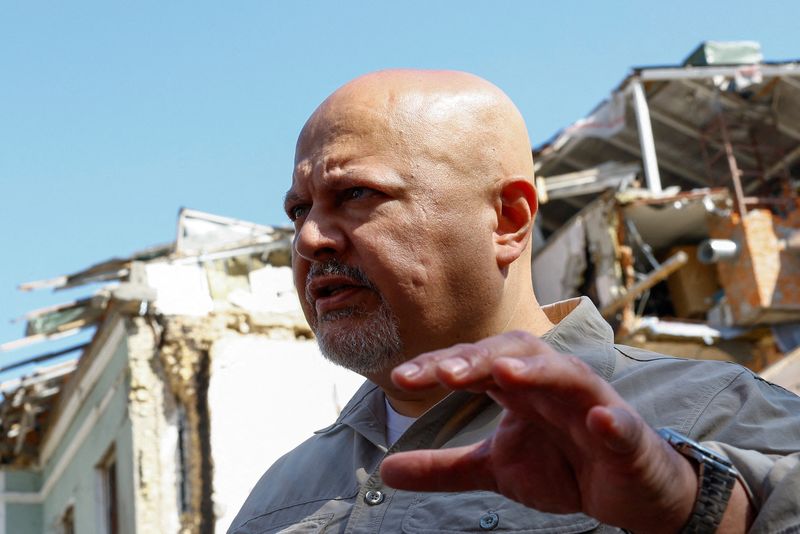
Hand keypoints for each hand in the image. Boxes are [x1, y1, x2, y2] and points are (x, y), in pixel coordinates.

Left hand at [380, 331, 698, 532]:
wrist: (627, 493)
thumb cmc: (563, 467)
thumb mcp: (494, 469)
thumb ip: (443, 466)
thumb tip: (385, 467)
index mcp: (520, 387)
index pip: (476, 363)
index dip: (441, 366)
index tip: (402, 378)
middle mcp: (552, 385)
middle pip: (515, 353)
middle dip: (479, 358)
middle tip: (444, 373)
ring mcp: (592, 405)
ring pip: (566, 374)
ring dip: (537, 371)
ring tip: (506, 373)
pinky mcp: (626, 436)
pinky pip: (620, 423)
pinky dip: (610, 420)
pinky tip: (598, 419)